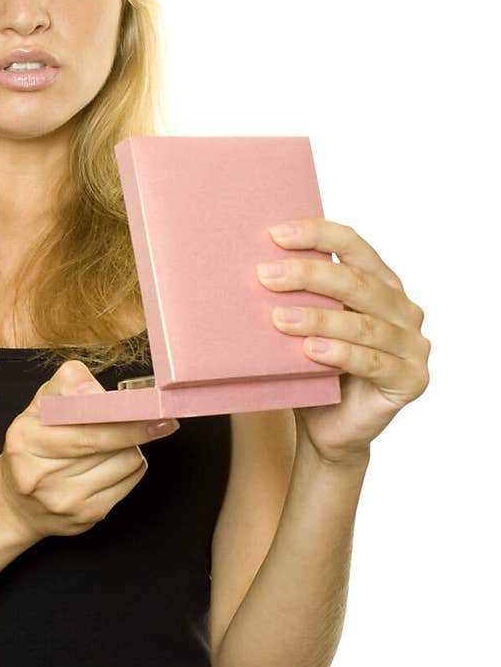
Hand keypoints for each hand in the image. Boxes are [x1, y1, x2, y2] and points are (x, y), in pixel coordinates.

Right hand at [0, 360, 180, 539]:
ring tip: (114, 444)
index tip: (150, 409)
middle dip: (135, 429)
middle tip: (160, 420)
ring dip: (129, 447)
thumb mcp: (40, 405)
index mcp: (25, 438)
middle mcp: (39, 473)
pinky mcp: (84, 517)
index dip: (120, 417)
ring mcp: (63, 499)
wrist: (17, 504)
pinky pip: (128, 482)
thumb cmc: (34, 446)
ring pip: (125, 461)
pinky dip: (129, 468)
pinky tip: (113, 464)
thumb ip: (67, 384)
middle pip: (108, 445)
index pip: (84, 427)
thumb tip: (94, 390)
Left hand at [256, 220, 430, 465]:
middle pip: (358, 283)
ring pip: (364, 325)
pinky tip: (311, 351)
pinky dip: (340, 355)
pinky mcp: (412, 380)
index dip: (318, 235)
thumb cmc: (313, 374)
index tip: (275, 234)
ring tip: (278, 319)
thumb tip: (254, 264)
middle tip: (266, 275)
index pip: (355, 247)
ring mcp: (413, 345)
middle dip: (309, 275)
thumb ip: (296, 298)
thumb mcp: (303, 328)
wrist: (325, 432)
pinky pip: (373, 363)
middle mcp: (403, 310)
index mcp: (382, 285)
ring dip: (318, 319)